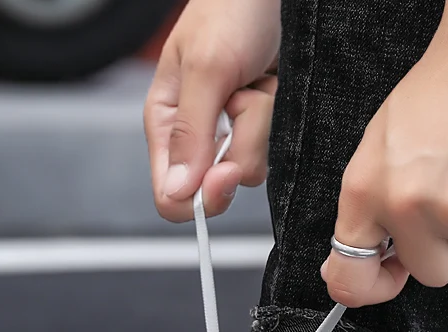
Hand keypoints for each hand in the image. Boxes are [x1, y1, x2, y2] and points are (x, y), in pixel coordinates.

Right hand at [144, 0, 279, 221]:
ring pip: (250, 168)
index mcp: (167, 125)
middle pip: (216, 188)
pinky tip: (271, 87)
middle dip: (237, 149)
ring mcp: (234, 135)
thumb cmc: (231, 8)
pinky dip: (279, 119)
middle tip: (245, 105)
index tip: (223, 171)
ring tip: (256, 81)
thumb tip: (177, 191)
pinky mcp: (264, 129)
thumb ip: (189, 133)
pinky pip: (274, 151)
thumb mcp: (205, 67)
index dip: (198, 196)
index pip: (171, 195)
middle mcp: (199, 137)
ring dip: (262, 124)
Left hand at [322, 0, 447, 306]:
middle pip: (428, 272)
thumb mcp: (380, 148)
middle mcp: (406, 206)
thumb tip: (368, 255)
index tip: (385, 277)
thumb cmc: (444, 86)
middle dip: (441, 245)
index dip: (369, 287)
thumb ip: (372, 206)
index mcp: (365, 192)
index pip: (350, 277)